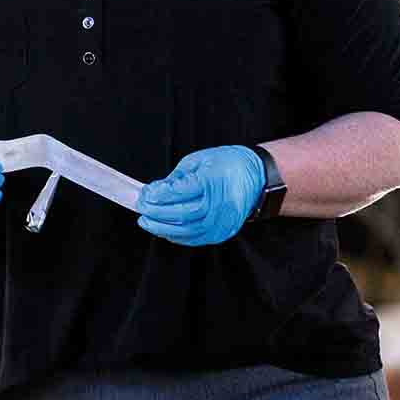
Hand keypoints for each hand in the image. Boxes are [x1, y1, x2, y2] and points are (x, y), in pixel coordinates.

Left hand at [136, 145, 264, 245]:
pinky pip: (195, 238)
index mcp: (214, 181)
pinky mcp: (223, 232)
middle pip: (181, 214)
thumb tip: (156, 191)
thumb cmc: (229, 165)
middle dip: (156, 212)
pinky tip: (164, 229)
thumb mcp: (199, 160)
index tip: (146, 193)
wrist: (258, 178)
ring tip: (146, 221)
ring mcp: (223, 221)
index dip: (159, 195)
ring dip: (162, 227)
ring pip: (187, 230)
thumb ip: (176, 178)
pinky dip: (176, 235)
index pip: (180, 192)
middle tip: (141, 207)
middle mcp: (221, 204)